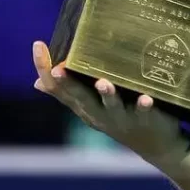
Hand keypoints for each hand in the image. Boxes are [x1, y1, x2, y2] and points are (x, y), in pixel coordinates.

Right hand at [32, 41, 185, 164]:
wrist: (153, 144)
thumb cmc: (117, 117)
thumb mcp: (90, 107)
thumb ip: (68, 93)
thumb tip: (36, 82)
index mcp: (83, 105)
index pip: (58, 88)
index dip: (45, 69)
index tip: (37, 45)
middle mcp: (97, 112)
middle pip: (79, 97)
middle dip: (68, 84)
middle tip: (57, 69)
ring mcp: (120, 117)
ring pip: (111, 106)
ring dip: (107, 95)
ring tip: (103, 82)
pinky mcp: (144, 119)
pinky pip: (143, 112)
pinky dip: (144, 105)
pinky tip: (145, 98)